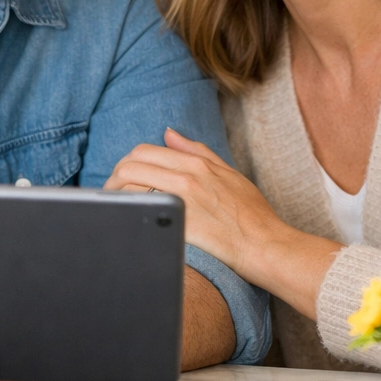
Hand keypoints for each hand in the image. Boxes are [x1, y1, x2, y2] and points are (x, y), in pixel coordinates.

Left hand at [106, 129, 342, 319]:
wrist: (267, 247)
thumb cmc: (253, 215)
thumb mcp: (229, 174)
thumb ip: (197, 151)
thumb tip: (169, 133)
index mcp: (197, 164)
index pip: (143, 151)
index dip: (126, 164)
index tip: (123, 180)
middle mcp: (187, 177)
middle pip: (130, 165)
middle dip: (114, 179)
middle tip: (113, 196)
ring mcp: (182, 201)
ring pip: (129, 186)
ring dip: (115, 197)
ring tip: (117, 211)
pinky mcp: (179, 226)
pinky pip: (140, 212)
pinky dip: (128, 214)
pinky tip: (129, 224)